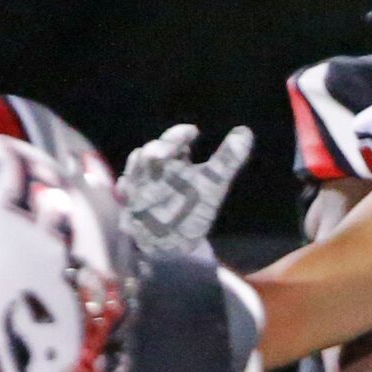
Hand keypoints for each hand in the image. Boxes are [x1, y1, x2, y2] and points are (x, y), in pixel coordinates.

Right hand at [119, 123, 254, 258]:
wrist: (174, 240)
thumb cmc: (193, 205)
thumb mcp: (213, 181)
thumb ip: (227, 158)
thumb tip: (245, 131)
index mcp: (171, 160)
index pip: (173, 141)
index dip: (179, 135)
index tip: (193, 131)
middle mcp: (152, 172)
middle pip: (149, 156)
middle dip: (156, 152)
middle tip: (165, 151)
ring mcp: (139, 192)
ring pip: (135, 177)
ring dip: (140, 174)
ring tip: (151, 176)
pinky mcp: (131, 214)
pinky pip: (126, 205)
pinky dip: (129, 201)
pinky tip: (130, 196)